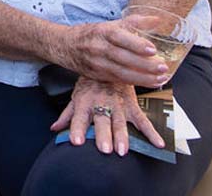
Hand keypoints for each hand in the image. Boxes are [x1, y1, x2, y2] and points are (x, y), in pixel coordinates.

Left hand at [50, 76, 164, 154]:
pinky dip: (151, 132)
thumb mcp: (77, 96)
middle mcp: (101, 103)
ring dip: (122, 135)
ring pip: (120, 121)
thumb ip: (67, 115)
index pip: (78, 117)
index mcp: (85, 102)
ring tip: (123, 150)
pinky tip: (157, 143)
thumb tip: (54, 129)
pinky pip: (142, 119)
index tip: (76, 142)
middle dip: (103, 135)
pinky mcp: (132, 104)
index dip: (77, 129)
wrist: (110, 62)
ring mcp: (118, 104)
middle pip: (101, 121)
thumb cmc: (91, 84)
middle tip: (105, 150)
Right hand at [57, 21, 168, 89]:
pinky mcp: (98, 75)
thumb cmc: (92, 34)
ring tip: (160, 79)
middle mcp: (99, 48)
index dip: (136, 44)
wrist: (65, 46)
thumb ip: (134, 22)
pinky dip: (135, 82)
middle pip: (123, 58)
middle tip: (163, 67)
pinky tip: (150, 83)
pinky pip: (118, 80)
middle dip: (144, 65)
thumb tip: (157, 20)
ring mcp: (97, 63)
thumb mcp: (110, 24)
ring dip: (143, 78)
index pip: (119, 37)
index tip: (152, 49)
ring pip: (121, 73)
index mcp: (102, 32)